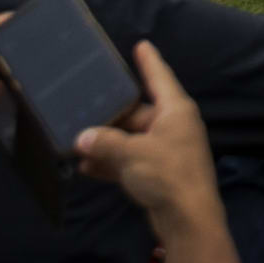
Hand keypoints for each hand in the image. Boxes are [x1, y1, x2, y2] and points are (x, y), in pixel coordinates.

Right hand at [73, 40, 223, 233]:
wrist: (187, 218)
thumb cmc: (167, 173)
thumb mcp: (131, 154)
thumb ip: (104, 144)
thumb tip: (81, 138)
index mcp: (175, 110)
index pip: (160, 77)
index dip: (149, 61)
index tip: (141, 44)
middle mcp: (173, 126)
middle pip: (138, 112)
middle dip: (112, 113)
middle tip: (83, 105)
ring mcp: (166, 150)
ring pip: (132, 138)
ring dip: (107, 142)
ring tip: (76, 140)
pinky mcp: (158, 173)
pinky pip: (130, 161)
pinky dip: (112, 163)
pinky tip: (85, 167)